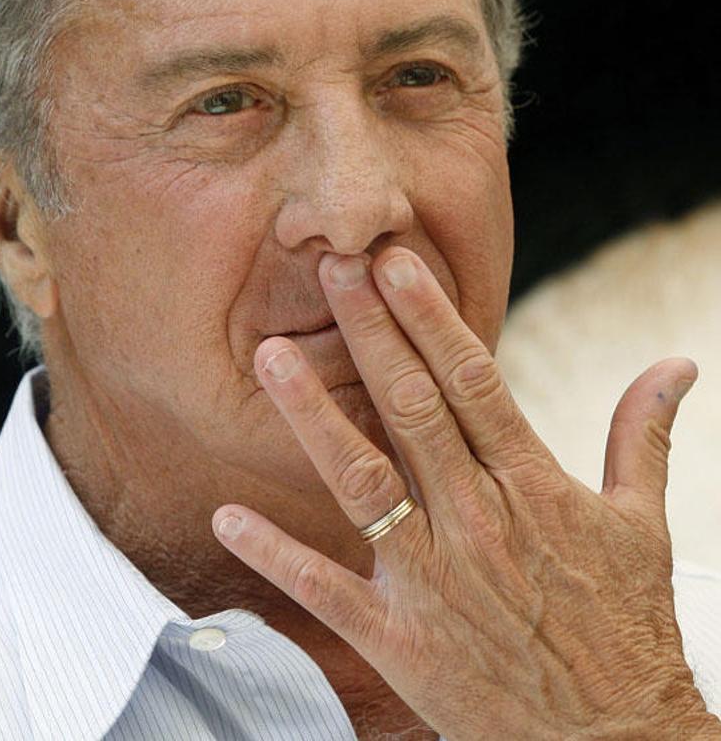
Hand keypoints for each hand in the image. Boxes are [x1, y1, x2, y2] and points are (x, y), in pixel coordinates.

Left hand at [212, 247, 718, 738]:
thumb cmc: (626, 628)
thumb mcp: (642, 525)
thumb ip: (643, 437)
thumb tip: (677, 365)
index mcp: (532, 487)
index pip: (474, 382)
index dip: (430, 318)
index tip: (395, 264)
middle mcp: (476, 522)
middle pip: (412, 410)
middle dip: (369, 335)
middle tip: (330, 270)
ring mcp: (432, 580)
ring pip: (363, 482)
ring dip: (313, 417)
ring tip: (270, 358)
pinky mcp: (398, 639)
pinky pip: (325, 590)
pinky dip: (275, 553)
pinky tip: (227, 518)